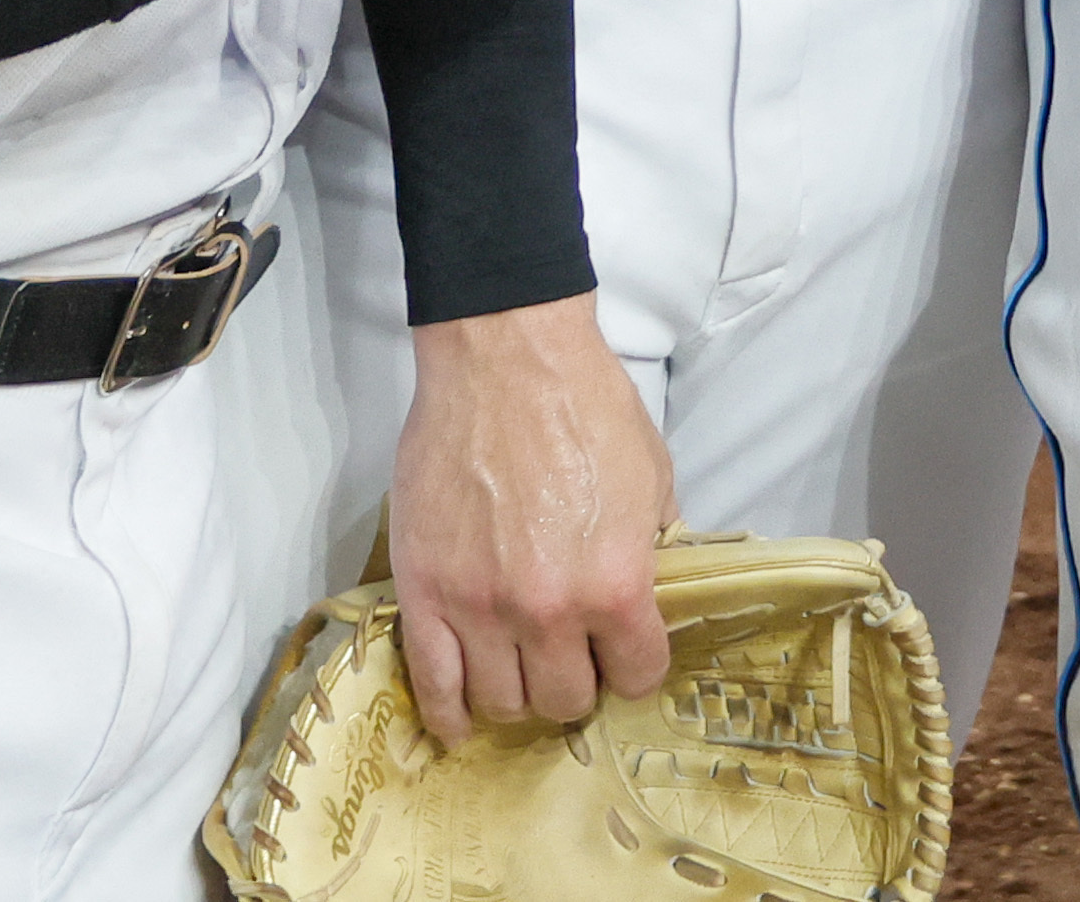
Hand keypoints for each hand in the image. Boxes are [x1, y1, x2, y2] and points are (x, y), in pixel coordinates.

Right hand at [388, 298, 674, 733]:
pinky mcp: (424, 593)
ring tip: (518, 669)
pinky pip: (432, 685)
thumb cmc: (586, 406)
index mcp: (616, 585)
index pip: (637, 675)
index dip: (634, 667)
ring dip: (515, 694)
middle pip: (564, 701)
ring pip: (501, 702)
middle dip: (575, 685)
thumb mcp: (653, 476)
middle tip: (569, 658)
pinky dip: (448, 714)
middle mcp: (548, 611)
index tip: (624, 654)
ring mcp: (480, 608)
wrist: (505, 361)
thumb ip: (654, 546)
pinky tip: (461, 719)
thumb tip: (654, 588)